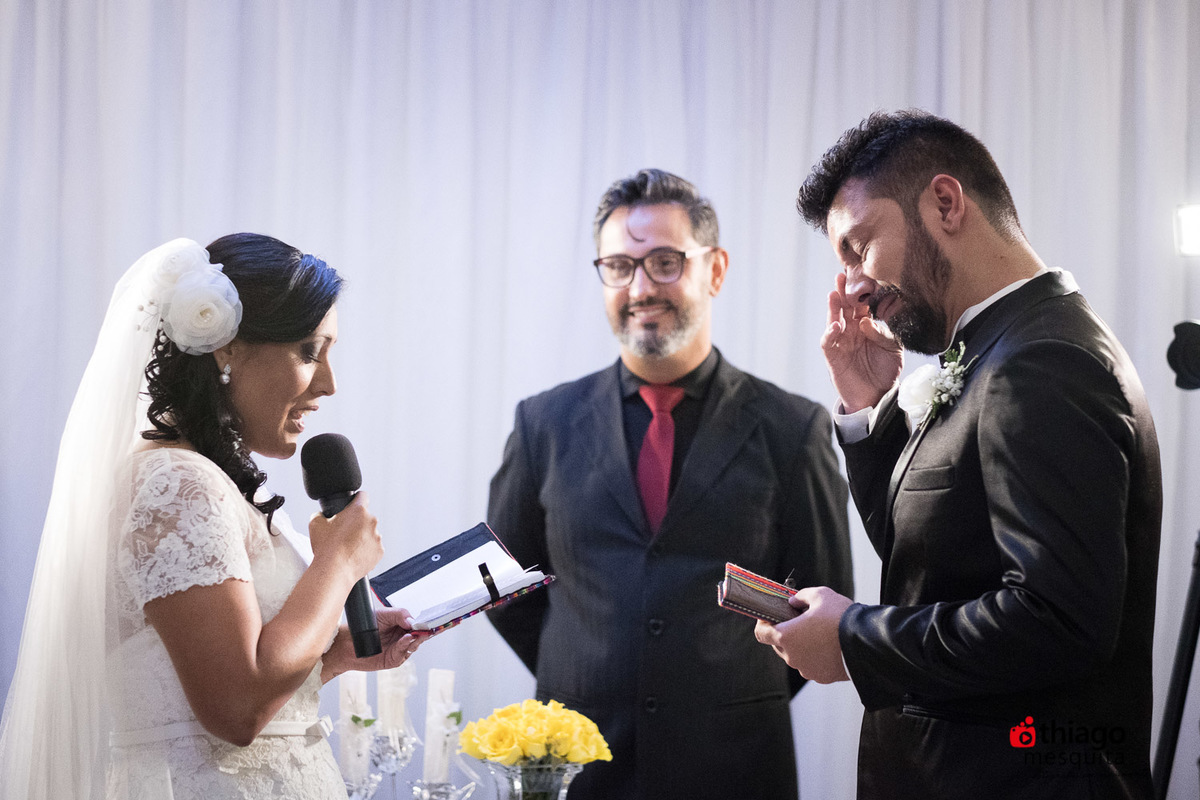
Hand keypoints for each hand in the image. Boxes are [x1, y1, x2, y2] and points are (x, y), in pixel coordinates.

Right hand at [308, 492, 382, 580]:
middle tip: (344, 533)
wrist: (334, 571)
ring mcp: (377, 537)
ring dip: (362, 537)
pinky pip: (373, 547)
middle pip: (366, 517)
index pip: (363, 496)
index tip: (353, 504)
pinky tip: (354, 555)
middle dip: (357, 523)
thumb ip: (320, 513)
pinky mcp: (380, 551)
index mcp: (358, 511)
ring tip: (348, 547)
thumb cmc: (326, 548)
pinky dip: (366, 550)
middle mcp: (372, 521)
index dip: (356, 499)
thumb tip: (322, 515)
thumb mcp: (315, 523)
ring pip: (370, 533)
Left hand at [321, 608, 426, 681]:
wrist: (348, 642)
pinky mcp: (393, 660)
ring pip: (414, 645)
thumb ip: (400, 614)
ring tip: (418, 632)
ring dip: (417, 638)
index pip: (419, 624)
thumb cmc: (365, 626)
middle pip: (421, 636)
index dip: (427, 623)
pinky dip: (406, 645)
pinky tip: (407, 637)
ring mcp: (399, 649)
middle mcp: (403, 638)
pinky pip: (403, 652)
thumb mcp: (384, 614)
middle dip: (426, 632)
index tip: (435, 620)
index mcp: (403, 626)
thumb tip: (414, 622)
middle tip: (431, 627)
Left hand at [755, 586, 852, 683]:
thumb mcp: (820, 595)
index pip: (761, 633)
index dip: (764, 624)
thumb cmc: (840, 617)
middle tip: (801, 622)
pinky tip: (829, 646)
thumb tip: (793, 601)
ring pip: (797, 656)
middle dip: (787, 634)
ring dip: (802, 646)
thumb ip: (801, 596)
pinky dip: (816, 657)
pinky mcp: (821, 677)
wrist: (867, 643)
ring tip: (820, 634)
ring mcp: (806, 669)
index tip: (771, 617)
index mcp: (785, 636)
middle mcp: (792, 657)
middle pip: (779, 645)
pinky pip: (812, 665)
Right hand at [821, 272, 902, 411]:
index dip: (862, 290)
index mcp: (867, 324)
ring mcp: (841, 341)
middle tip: (842, 275)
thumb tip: (866, 322)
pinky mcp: (833, 355)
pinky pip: (828, 341)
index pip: (862, 303)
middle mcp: (852, 330)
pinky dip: (830, 332)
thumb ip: (883, 334)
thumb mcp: (893, 349)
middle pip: (845, 306)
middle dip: (843, 291)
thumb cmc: (886, 370)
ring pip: (834, 319)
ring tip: (834, 293)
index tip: (865, 274)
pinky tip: (836, 326)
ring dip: (833, 306)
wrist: (877, 396)